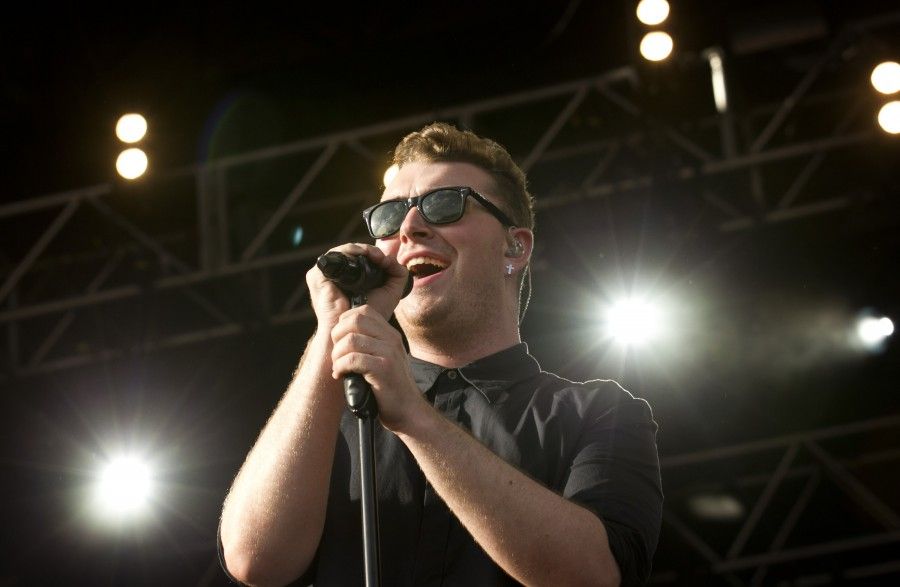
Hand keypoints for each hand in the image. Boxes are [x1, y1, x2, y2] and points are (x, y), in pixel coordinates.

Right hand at [307, 243, 408, 327]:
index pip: (359, 257)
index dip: (372, 254)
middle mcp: (335, 276)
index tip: (385, 259)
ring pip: (342, 251)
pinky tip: (362, 255)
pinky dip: (349, 251)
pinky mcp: (317, 276)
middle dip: (368, 250)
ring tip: (375, 255)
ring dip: (360, 249)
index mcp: (349, 278)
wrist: (356, 329)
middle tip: (381, 256)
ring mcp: (324, 275)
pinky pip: (333, 256)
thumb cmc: (371, 314)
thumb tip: (391, 258)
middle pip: (351, 252)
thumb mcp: (390, 291)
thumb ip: (397, 274)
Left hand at [330, 305, 427, 431]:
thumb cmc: (389, 387)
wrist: (408, 411)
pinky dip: (340, 367)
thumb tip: (340, 332)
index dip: (344, 321)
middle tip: (336, 354)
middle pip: (354, 320)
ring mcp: (389, 353)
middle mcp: (391, 339)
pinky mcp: (384, 369)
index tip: (340, 340)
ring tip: (338, 367)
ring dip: (337, 354)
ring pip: (350, 340)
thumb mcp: (383, 358)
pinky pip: (352, 359)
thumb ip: (369, 343)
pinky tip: (341, 375)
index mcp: (390, 334)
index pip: (363, 310)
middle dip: (337, 336)